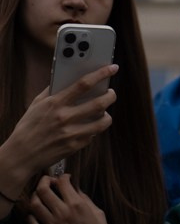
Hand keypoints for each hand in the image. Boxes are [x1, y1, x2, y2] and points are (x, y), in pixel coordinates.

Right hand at [0, 66, 116, 195]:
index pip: (84, 84)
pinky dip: (94, 129)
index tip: (112, 68)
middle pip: (99, 103)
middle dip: (111, 96)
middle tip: (111, 93)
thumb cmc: (28, 127)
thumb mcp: (37, 104)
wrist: (21, 155)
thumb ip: (52, 90)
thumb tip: (67, 77)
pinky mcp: (74, 146)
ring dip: (107, 115)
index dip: (101, 74)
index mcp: (55, 103)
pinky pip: (92, 135)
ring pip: (102, 122)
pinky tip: (90, 126)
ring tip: (104, 112)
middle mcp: (65, 117)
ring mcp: (71, 133)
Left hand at [26, 175, 120, 223]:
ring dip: (36, 196)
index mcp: (77, 205)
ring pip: (35, 205)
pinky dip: (31, 217)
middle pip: (43, 190)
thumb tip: (76, 190)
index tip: (64, 178)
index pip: (63, 182)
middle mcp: (62, 213)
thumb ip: (85, 200)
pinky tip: (35, 214)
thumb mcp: (98, 213)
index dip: (63, 176)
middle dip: (44, 181)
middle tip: (48, 181)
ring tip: (41, 196)